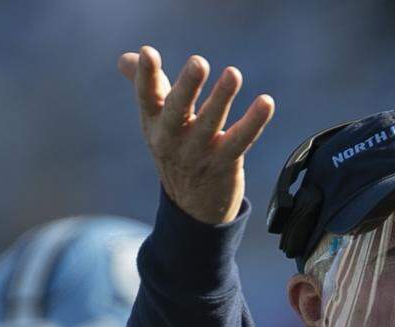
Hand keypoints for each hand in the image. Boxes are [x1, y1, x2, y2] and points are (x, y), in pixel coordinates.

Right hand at [118, 46, 274, 224]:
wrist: (193, 205)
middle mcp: (172, 138)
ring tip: (233, 73)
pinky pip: (240, 140)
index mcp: (154, 123)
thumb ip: (148, 86)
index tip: (149, 53)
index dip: (145, 76)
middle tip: (199, 62)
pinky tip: (266, 102)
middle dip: (187, 85)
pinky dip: (254, 122)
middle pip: (177, 109)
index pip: (147, 97)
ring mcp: (198, 153)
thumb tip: (128, 58)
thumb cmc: (176, 149)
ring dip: (221, 97)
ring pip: (210, 123)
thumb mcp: (156, 121)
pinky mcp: (225, 163)